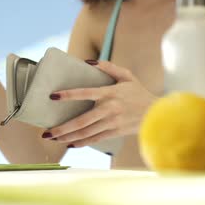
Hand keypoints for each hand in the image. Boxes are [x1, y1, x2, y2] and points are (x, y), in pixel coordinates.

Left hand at [43, 60, 157, 147]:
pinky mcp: (115, 132)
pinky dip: (81, 142)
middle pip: (81, 121)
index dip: (69, 95)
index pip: (85, 93)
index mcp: (109, 93)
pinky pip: (95, 139)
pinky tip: (69, 143)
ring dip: (68, 136)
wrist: (158, 113)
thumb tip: (89, 61)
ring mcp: (111, 123)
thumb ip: (108, 67)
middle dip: (62, 127)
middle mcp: (109, 109)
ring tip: (52, 138)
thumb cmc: (139, 92)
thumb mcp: (127, 76)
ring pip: (86, 132)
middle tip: (46, 132)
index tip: (53, 96)